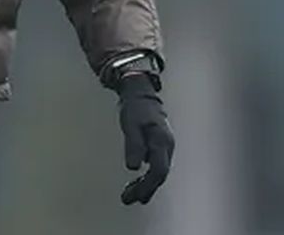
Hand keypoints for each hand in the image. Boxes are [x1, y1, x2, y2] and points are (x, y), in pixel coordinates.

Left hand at [117, 73, 173, 203]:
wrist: (141, 95)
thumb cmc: (135, 108)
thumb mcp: (130, 125)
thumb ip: (133, 145)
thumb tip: (133, 167)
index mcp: (162, 141)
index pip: (159, 170)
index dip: (149, 185)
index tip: (136, 196)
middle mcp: (167, 147)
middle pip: (159, 175)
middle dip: (145, 190)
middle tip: (127, 200)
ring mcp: (164, 148)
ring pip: (157, 173)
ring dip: (144, 186)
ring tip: (128, 197)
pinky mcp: (158, 148)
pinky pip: (154, 167)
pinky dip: (144, 177)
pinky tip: (134, 185)